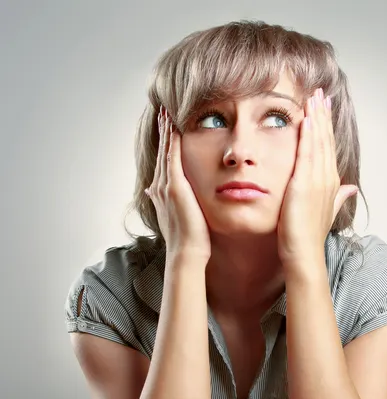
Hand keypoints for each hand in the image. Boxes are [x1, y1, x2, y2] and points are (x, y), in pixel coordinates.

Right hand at [145, 105, 210, 262]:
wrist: (186, 253)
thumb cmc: (188, 241)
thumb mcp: (175, 219)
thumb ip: (166, 204)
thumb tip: (151, 193)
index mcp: (160, 195)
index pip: (162, 164)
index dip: (163, 146)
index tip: (165, 130)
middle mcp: (158, 187)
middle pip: (160, 153)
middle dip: (162, 132)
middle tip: (162, 112)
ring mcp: (165, 186)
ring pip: (165, 151)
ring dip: (165, 130)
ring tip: (166, 111)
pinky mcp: (175, 186)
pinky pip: (172, 155)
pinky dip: (172, 139)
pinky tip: (174, 124)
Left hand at [277, 88, 358, 265]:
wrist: (304, 253)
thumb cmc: (309, 237)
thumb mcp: (326, 212)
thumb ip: (338, 198)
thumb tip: (350, 189)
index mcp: (332, 183)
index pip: (329, 148)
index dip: (326, 127)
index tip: (324, 108)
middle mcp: (328, 178)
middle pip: (326, 140)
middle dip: (323, 115)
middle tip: (320, 92)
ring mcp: (318, 180)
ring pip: (318, 142)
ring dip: (316, 117)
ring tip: (313, 96)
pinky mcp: (304, 184)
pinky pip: (307, 153)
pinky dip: (307, 135)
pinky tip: (305, 118)